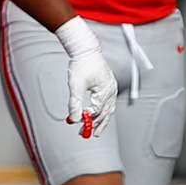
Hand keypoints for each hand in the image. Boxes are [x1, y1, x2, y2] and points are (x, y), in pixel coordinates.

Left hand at [57, 16, 116, 137]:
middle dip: (96, 125)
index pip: (97, 111)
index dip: (88, 120)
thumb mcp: (76, 86)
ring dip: (101, 120)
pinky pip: (108, 102)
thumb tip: (74, 119)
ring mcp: (111, 88)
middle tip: (88, 134)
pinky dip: (103, 111)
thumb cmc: (81, 65)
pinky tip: (98, 114)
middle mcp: (111, 91)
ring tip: (96, 130)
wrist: (86, 50)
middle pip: (105, 113)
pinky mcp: (109, 85)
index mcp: (105, 91)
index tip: (79, 126)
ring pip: (108, 109)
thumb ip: (75, 104)